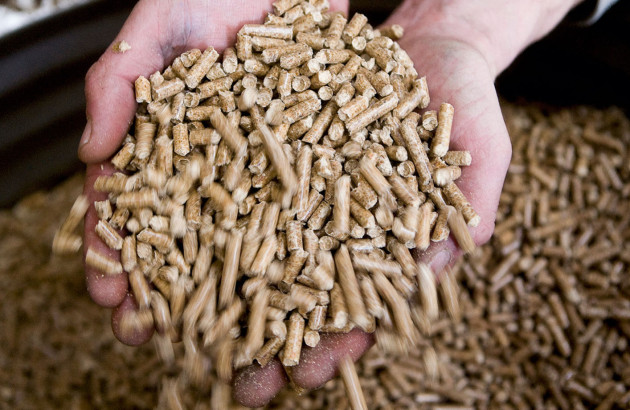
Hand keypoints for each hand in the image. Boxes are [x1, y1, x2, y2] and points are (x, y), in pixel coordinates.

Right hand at [78, 0, 352, 404]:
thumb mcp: (161, 23)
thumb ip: (120, 80)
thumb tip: (91, 149)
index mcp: (173, 148)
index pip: (138, 210)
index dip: (121, 252)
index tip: (111, 293)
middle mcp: (222, 173)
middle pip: (195, 245)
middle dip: (178, 298)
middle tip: (163, 344)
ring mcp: (273, 177)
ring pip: (259, 250)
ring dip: (249, 306)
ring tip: (242, 355)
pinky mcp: (325, 172)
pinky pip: (321, 225)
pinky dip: (318, 268)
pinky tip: (313, 310)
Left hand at [232, 8, 512, 408]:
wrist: (428, 46)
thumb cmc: (462, 103)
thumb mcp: (481, 152)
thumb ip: (468, 209)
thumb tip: (438, 266)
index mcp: (383, 242)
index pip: (359, 305)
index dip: (337, 341)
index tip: (313, 373)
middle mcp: (333, 224)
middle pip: (299, 291)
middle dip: (273, 340)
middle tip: (247, 385)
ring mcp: (300, 191)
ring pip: (260, 249)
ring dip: (231, 294)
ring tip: (199, 338)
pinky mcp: (274, 154)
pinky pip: (240, 185)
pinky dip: (211, 217)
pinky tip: (181, 247)